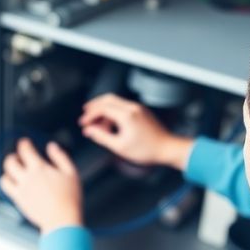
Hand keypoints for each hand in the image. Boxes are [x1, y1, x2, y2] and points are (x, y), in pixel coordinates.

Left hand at [0, 139, 82, 233]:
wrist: (62, 220)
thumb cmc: (70, 197)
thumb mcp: (71, 173)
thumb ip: (60, 157)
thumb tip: (51, 146)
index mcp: (40, 168)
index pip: (25, 150)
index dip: (23, 144)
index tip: (25, 143)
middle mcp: (27, 178)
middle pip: (10, 162)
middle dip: (12, 157)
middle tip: (18, 157)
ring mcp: (21, 190)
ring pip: (5, 176)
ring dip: (8, 171)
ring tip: (14, 171)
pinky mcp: (19, 201)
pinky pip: (7, 189)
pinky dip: (8, 183)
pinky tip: (16, 184)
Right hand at [78, 94, 193, 170]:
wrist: (167, 148)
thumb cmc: (147, 150)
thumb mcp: (120, 147)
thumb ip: (102, 137)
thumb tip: (90, 131)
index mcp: (126, 115)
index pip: (102, 108)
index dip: (90, 115)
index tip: (83, 123)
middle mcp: (132, 108)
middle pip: (107, 99)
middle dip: (94, 106)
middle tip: (85, 115)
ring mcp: (138, 108)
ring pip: (115, 102)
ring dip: (104, 110)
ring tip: (98, 125)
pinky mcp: (141, 111)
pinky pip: (123, 106)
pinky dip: (113, 111)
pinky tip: (110, 124)